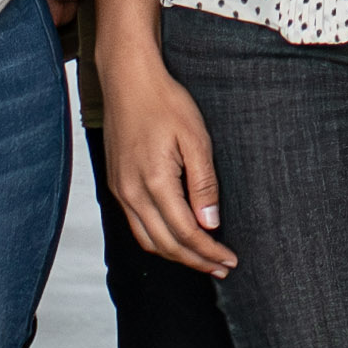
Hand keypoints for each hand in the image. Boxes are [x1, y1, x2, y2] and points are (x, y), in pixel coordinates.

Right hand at [99, 54, 230, 272]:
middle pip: (166, 244)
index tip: (230, 260)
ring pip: (147, 240)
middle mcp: (131, 192)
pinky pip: (136, 225)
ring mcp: (120, 190)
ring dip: (176, 255)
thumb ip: (203, 184)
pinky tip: (176, 237)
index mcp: (154, 182)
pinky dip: (158, 239)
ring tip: (202, 259)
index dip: (209, 252)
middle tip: (222, 267)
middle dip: (196, 261)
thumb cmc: (164, 102)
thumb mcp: (196, 139)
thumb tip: (210, 224)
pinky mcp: (117, 185)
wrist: (128, 80)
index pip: (186, 233)